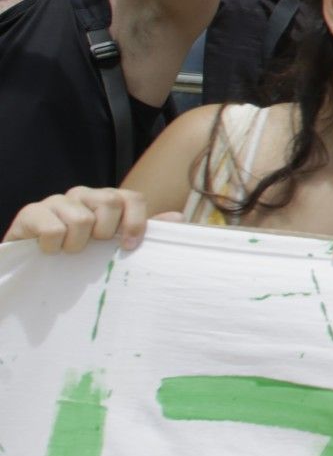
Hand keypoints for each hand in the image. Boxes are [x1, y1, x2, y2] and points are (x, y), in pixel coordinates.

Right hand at [5, 187, 152, 253]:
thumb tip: (178, 217)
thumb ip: (141, 230)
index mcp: (106, 199)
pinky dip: (54, 246)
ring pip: (81, 219)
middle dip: (105, 233)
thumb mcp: (112, 243)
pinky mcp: (31, 213)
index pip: (132, 198)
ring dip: (77, 245)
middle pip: (109, 202)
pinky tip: (50, 250)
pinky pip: (52, 228)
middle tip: (92, 247)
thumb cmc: (80, 251)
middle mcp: (83, 194)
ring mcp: (57, 201)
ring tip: (70, 251)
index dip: (136, 222)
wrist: (33, 260)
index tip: (129, 246)